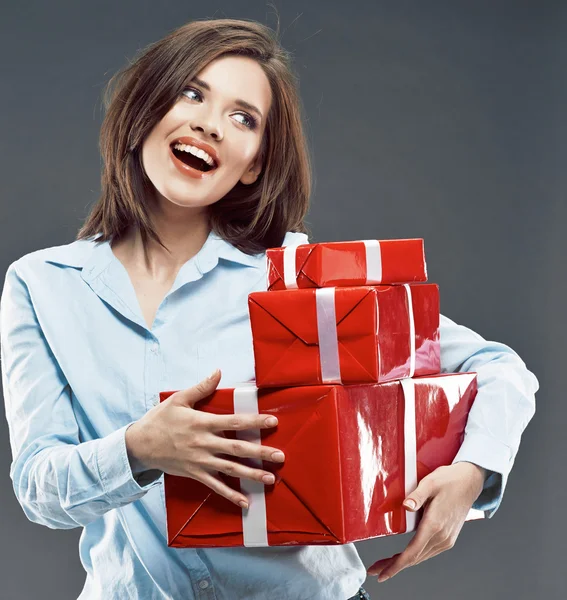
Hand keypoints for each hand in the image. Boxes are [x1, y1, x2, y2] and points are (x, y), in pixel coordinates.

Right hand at [125, 369, 284, 507]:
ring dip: (252, 475)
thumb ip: (201, 388)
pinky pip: (216, 486)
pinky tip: (246, 502)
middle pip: (238, 448)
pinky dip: (231, 495)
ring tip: (271, 478)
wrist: (139, 445)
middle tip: (280, 456)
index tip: (273, 421)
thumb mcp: (179, 399)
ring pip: (231, 469)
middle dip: (261, 452)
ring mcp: (201, 461)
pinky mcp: (195, 474)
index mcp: (203, 423)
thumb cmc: (160, 420)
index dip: (255, 421)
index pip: (234, 421)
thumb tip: (218, 372)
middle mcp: (205, 443)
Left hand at [367, 462, 486, 581]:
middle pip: (413, 559)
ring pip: (420, 557)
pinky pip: (427, 552)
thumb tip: (405, 506)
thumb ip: (416, 496)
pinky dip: (414, 556)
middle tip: (375, 570)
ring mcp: (446, 539)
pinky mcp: (447, 538)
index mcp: (434, 525)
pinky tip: (404, 556)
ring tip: (385, 564)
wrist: (469, 481)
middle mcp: (441, 537)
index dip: (395, 566)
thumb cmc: (449, 481)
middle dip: (393, 566)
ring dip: (402, 562)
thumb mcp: (430, 483)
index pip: (412, 553)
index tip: (382, 574)